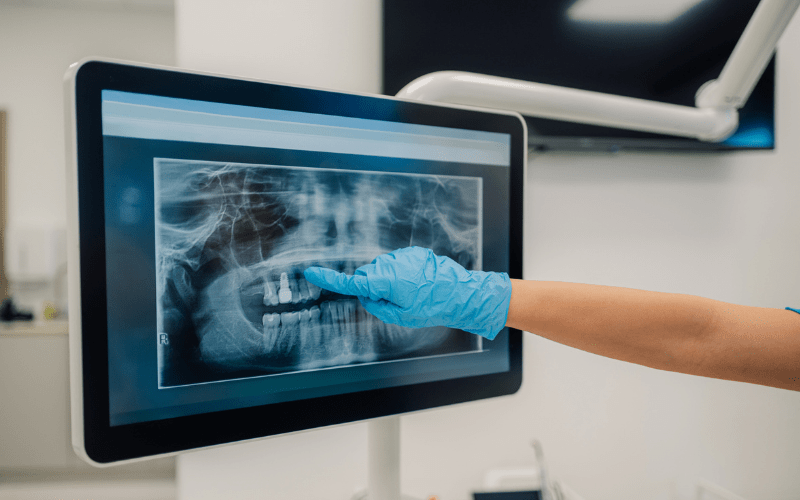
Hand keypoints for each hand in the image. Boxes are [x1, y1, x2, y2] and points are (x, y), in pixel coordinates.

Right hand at [303, 246, 511, 339]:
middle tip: (395, 302)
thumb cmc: (431, 306)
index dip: (329, 278)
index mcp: (386, 281)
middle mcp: (391, 265)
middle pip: (367, 276)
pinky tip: (416, 283)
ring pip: (381, 270)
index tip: (311, 272)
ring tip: (411, 292)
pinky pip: (395, 264)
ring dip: (388, 281)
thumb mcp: (400, 316)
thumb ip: (376, 306)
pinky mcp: (411, 252)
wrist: (459, 292)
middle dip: (372, 288)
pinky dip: (399, 273)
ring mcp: (401, 256)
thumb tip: (366, 296)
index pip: (352, 282)